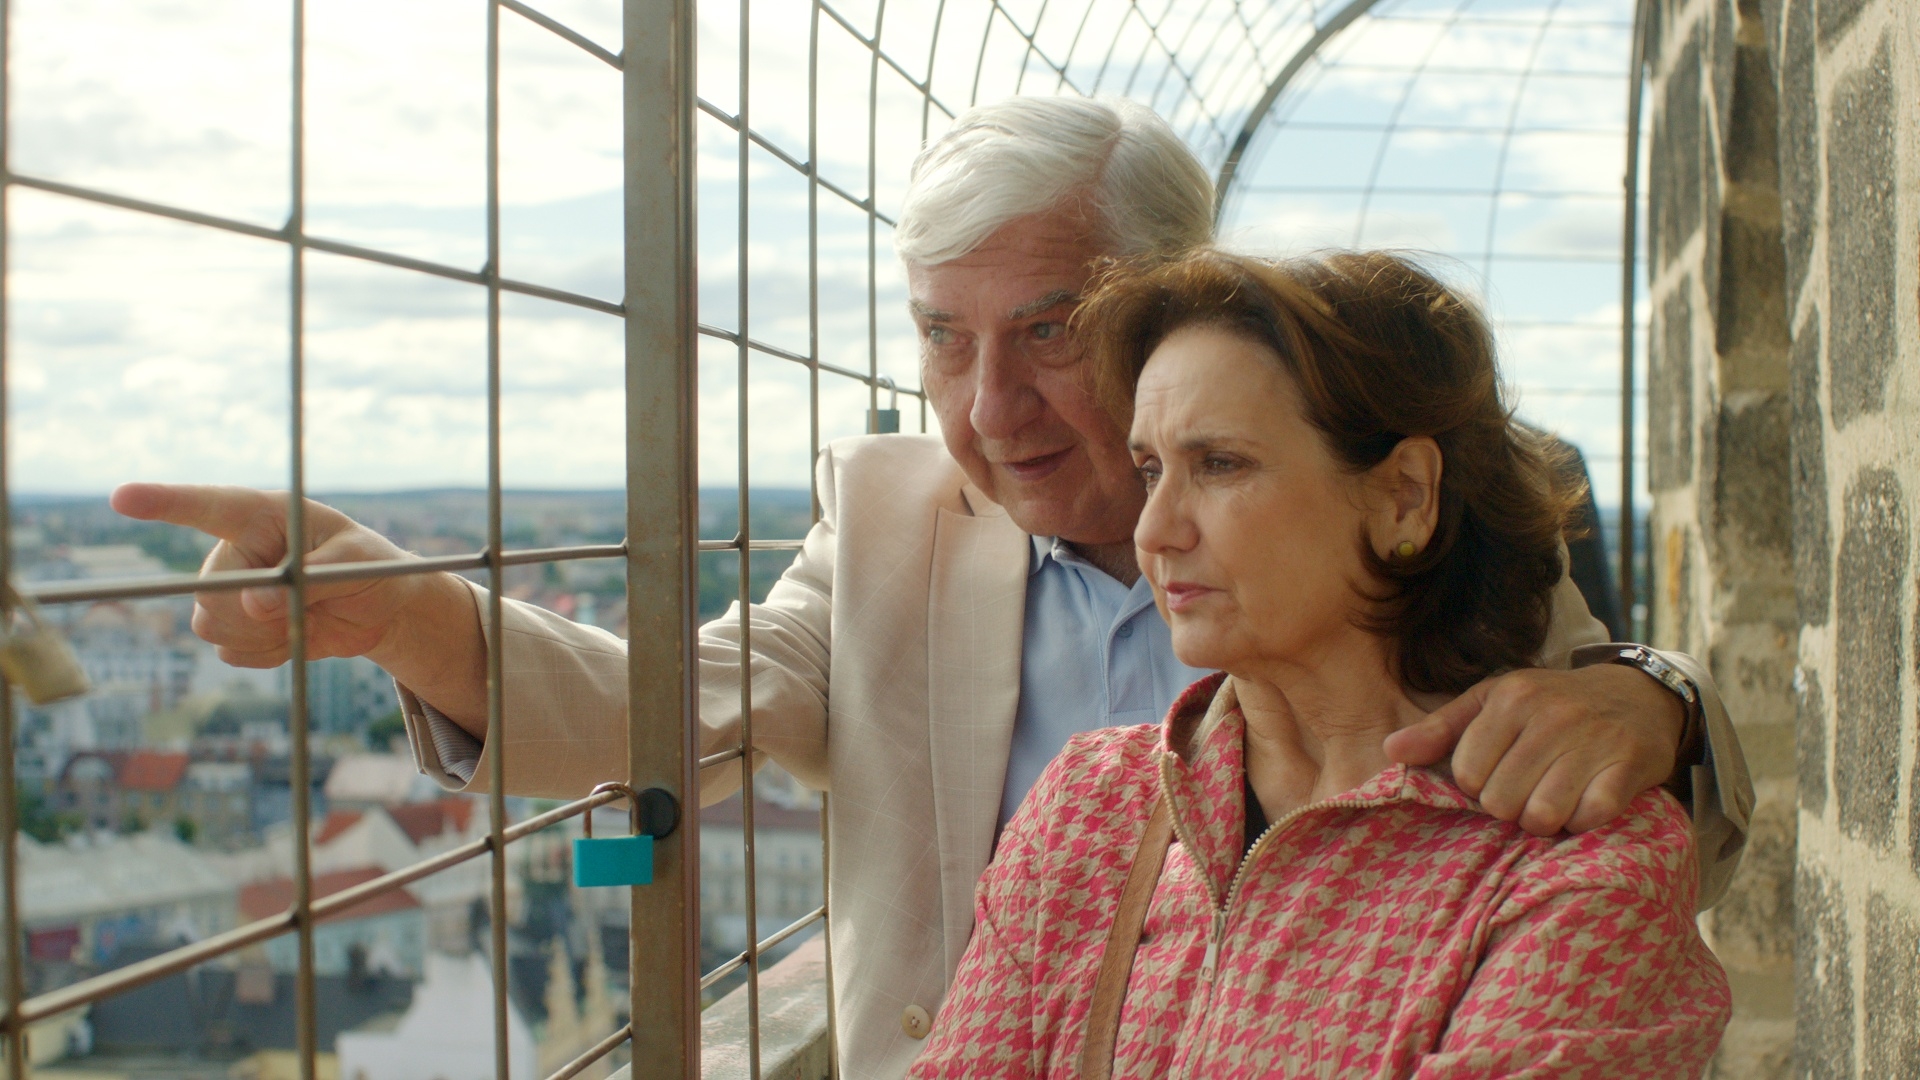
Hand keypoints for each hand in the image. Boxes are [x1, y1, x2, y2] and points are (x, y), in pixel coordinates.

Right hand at [109, 484, 484, 724]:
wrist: (380, 607)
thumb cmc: (372, 565)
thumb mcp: (360, 561)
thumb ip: (315, 576)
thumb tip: (255, 604)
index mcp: (263, 516)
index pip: (206, 506)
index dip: (163, 502)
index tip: (122, 498)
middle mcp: (235, 550)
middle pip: (207, 592)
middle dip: (254, 613)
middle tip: (305, 607)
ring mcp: (228, 590)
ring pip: (212, 626)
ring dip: (263, 634)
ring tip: (305, 617)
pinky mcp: (235, 626)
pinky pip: (231, 653)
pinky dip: (268, 654)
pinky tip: (295, 636)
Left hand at [1382, 664, 1685, 835]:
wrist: (1636, 696)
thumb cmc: (1550, 705)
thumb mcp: (1492, 703)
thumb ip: (1441, 729)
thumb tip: (1390, 750)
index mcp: (1510, 697)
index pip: (1467, 775)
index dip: (1479, 786)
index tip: (1499, 775)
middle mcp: (1551, 715)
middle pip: (1501, 801)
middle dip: (1511, 806)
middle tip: (1529, 790)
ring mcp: (1593, 740)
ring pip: (1542, 816)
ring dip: (1546, 820)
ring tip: (1555, 800)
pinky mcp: (1630, 766)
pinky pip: (1589, 818)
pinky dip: (1584, 821)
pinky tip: (1586, 802)